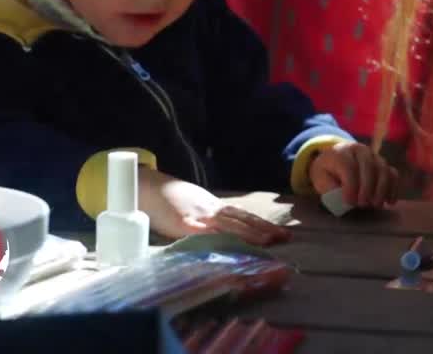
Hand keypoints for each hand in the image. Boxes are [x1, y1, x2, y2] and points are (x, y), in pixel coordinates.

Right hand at [138, 167, 291, 244]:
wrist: (147, 186)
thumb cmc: (169, 199)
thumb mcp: (194, 206)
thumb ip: (209, 218)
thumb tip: (226, 230)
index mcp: (214, 206)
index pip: (243, 216)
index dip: (261, 225)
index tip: (279, 233)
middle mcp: (211, 210)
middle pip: (242, 220)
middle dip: (263, 230)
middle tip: (284, 238)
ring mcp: (198, 216)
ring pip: (228, 226)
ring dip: (249, 235)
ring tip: (267, 242)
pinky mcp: (184, 224)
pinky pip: (205, 234)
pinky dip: (220, 240)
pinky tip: (232, 247)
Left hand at [309, 141, 399, 208]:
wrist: (336, 159)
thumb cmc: (328, 172)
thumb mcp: (320, 178)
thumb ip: (329, 186)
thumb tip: (342, 196)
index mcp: (341, 152)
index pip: (349, 167)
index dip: (351, 186)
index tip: (349, 202)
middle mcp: (360, 150)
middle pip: (369, 167)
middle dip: (367, 188)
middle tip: (362, 205)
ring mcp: (374, 155)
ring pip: (383, 169)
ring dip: (381, 189)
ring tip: (375, 205)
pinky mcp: (383, 163)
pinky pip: (393, 174)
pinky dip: (393, 188)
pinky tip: (389, 202)